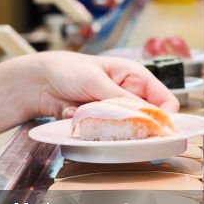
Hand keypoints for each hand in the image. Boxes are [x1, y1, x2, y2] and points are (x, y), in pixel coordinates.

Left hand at [19, 51, 179, 118]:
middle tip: (120, 128)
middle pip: (147, 120)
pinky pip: (105, 134)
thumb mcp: (97, 81)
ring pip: (126, 130)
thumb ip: (122, 100)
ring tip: (90, 115)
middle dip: (135, 126)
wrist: (38, 81)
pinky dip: (92, 129)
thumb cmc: (68, 69)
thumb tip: (146, 115)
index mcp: (135, 78)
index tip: (158, 131)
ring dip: (110, 128)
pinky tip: (76, 115)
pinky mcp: (99, 123)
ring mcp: (114, 111)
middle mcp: (128, 96)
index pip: (165, 101)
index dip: (165, 117)